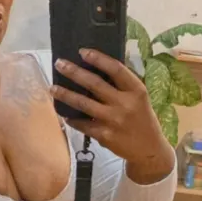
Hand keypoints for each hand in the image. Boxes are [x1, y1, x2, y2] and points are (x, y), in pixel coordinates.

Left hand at [52, 49, 175, 184]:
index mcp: (136, 90)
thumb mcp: (139, 99)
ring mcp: (113, 121)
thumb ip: (123, 85)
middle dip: (74, 72)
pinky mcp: (104, 136)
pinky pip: (82, 124)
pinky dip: (72, 119)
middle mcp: (125, 104)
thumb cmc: (142, 118)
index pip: (116, 69)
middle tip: (59, 64)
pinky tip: (64, 113)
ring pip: (84, 104)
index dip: (98, 59)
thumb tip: (97, 67)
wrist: (149, 149)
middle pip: (95, 84)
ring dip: (66, 95)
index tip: (82, 52)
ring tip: (52, 89)